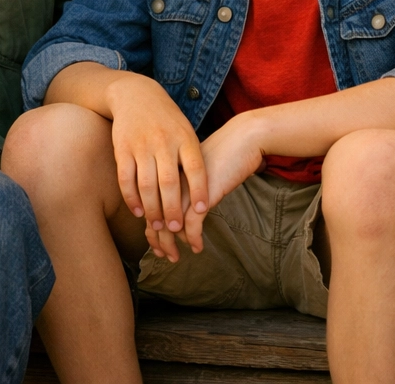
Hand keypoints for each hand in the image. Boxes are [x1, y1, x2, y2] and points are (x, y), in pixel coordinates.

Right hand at [106, 74, 208, 262]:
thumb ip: (192, 157)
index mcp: (184, 137)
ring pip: (147, 184)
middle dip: (173, 209)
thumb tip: (204, 191)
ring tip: (158, 225)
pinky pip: (126, 179)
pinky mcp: (122, 149)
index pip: (196, 167)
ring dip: (152, 209)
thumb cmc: (167, 119)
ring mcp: (142, 145)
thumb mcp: (185, 131)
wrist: (135, 94)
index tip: (203, 210)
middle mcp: (164, 141)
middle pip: (170, 182)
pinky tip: (138, 212)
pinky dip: (131, 199)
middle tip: (176, 228)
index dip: (200, 190)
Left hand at [145, 112, 266, 261]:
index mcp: (169, 173)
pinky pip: (192, 225)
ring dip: (172, 245)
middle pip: (156, 216)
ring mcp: (186, 187)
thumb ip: (186, 185)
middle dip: (158, 241)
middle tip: (166, 256)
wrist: (243, 137)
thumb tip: (181, 208)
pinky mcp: (203, 194)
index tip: (157, 244)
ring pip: (170, 224)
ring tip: (176, 257)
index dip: (151, 228)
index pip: (151, 205)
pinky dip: (193, 239)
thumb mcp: (198, 170)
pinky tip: (198, 247)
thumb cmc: (223, 152)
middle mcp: (173, 180)